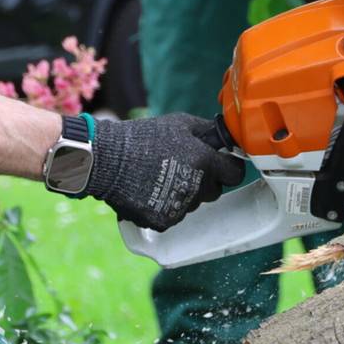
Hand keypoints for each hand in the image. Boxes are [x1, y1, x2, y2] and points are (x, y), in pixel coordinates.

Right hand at [76, 113, 245, 231]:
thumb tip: (226, 138)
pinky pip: (173, 215)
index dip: (228, 168)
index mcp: (205, 162)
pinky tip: (150, 190)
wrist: (108, 160)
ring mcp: (180, 207)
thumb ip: (207, 131)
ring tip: (159, 177)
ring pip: (193, 204)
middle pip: (214, 191)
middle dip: (204, 181)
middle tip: (182, 168)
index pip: (235, 174)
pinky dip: (164, 206)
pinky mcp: (163, 220)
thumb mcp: (179, 123)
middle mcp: (197, 187)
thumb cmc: (143, 137)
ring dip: (184, 194)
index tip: (220, 164)